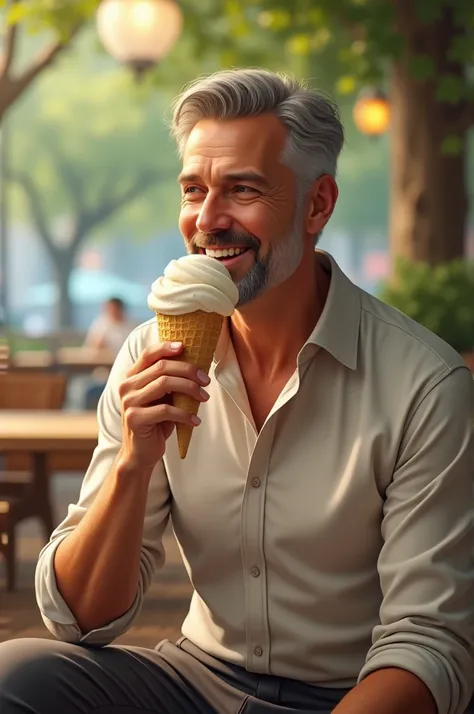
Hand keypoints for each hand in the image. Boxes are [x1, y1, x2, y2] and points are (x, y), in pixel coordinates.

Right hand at [118, 341, 209, 470]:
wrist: (140, 453)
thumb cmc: (156, 422)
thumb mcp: (162, 398)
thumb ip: (169, 382)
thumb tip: (197, 367)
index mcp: (132, 377)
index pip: (148, 354)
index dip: (166, 347)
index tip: (185, 346)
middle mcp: (127, 386)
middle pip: (161, 367)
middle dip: (188, 371)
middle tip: (206, 380)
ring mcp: (129, 402)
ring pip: (164, 384)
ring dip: (190, 389)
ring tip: (205, 397)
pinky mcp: (135, 419)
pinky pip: (165, 410)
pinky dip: (185, 414)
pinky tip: (196, 420)